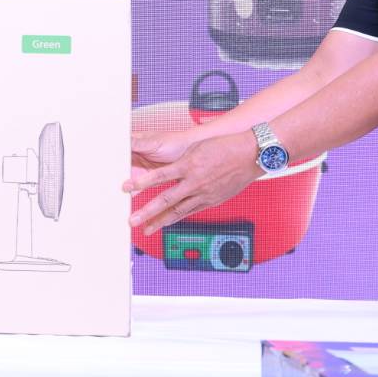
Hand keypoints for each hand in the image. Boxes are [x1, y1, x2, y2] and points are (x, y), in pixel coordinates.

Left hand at [123, 130, 259, 234]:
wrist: (250, 154)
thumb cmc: (224, 146)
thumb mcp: (197, 147)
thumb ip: (180, 159)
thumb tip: (164, 167)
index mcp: (188, 165)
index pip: (159, 176)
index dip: (141, 182)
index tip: (127, 187)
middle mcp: (194, 182)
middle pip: (165, 200)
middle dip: (147, 212)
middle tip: (132, 221)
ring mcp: (204, 194)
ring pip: (178, 211)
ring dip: (160, 222)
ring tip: (147, 230)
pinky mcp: (212, 201)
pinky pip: (191, 211)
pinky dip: (178, 218)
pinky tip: (168, 223)